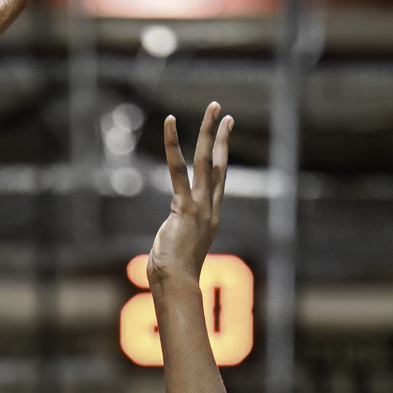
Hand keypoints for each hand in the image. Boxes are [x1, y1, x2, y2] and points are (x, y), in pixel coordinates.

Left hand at [148, 103, 233, 292]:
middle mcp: (210, 209)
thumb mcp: (178, 250)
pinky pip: (178, 169)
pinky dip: (173, 143)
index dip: (222, 157)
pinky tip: (170, 121)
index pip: (219, 180)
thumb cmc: (174, 275)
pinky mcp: (184, 207)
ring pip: (207, 161)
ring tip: (214, 107)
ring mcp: (199, 207)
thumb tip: (169, 242)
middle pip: (219, 165)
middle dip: (221, 137)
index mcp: (211, 217)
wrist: (176, 285)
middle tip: (224, 114)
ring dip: (210, 131)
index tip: (223, 138)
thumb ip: (177, 236)